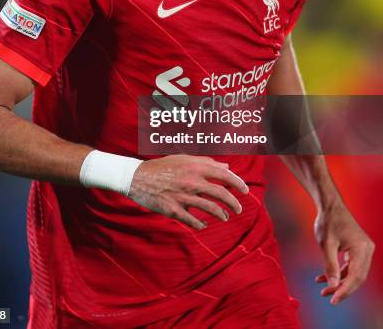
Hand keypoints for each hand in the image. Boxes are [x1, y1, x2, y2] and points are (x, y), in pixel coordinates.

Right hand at [128, 154, 248, 229]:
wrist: (137, 177)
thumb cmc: (162, 166)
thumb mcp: (184, 159)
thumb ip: (206, 162)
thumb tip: (227, 168)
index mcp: (195, 167)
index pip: (224, 175)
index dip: (238, 183)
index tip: (245, 190)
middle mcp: (191, 181)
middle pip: (221, 194)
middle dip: (233, 203)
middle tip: (238, 208)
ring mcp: (183, 197)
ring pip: (211, 209)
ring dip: (222, 215)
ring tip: (225, 217)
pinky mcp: (174, 210)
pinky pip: (194, 221)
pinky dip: (202, 224)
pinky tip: (205, 224)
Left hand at [314, 201, 374, 304]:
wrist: (330, 206)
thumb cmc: (328, 221)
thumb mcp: (326, 244)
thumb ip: (330, 265)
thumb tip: (333, 285)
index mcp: (362, 248)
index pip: (355, 276)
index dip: (345, 290)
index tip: (333, 299)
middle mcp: (367, 250)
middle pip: (357, 277)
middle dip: (342, 288)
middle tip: (327, 296)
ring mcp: (364, 250)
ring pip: (354, 273)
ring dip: (340, 282)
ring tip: (324, 289)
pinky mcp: (358, 250)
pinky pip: (351, 266)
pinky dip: (339, 273)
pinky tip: (325, 278)